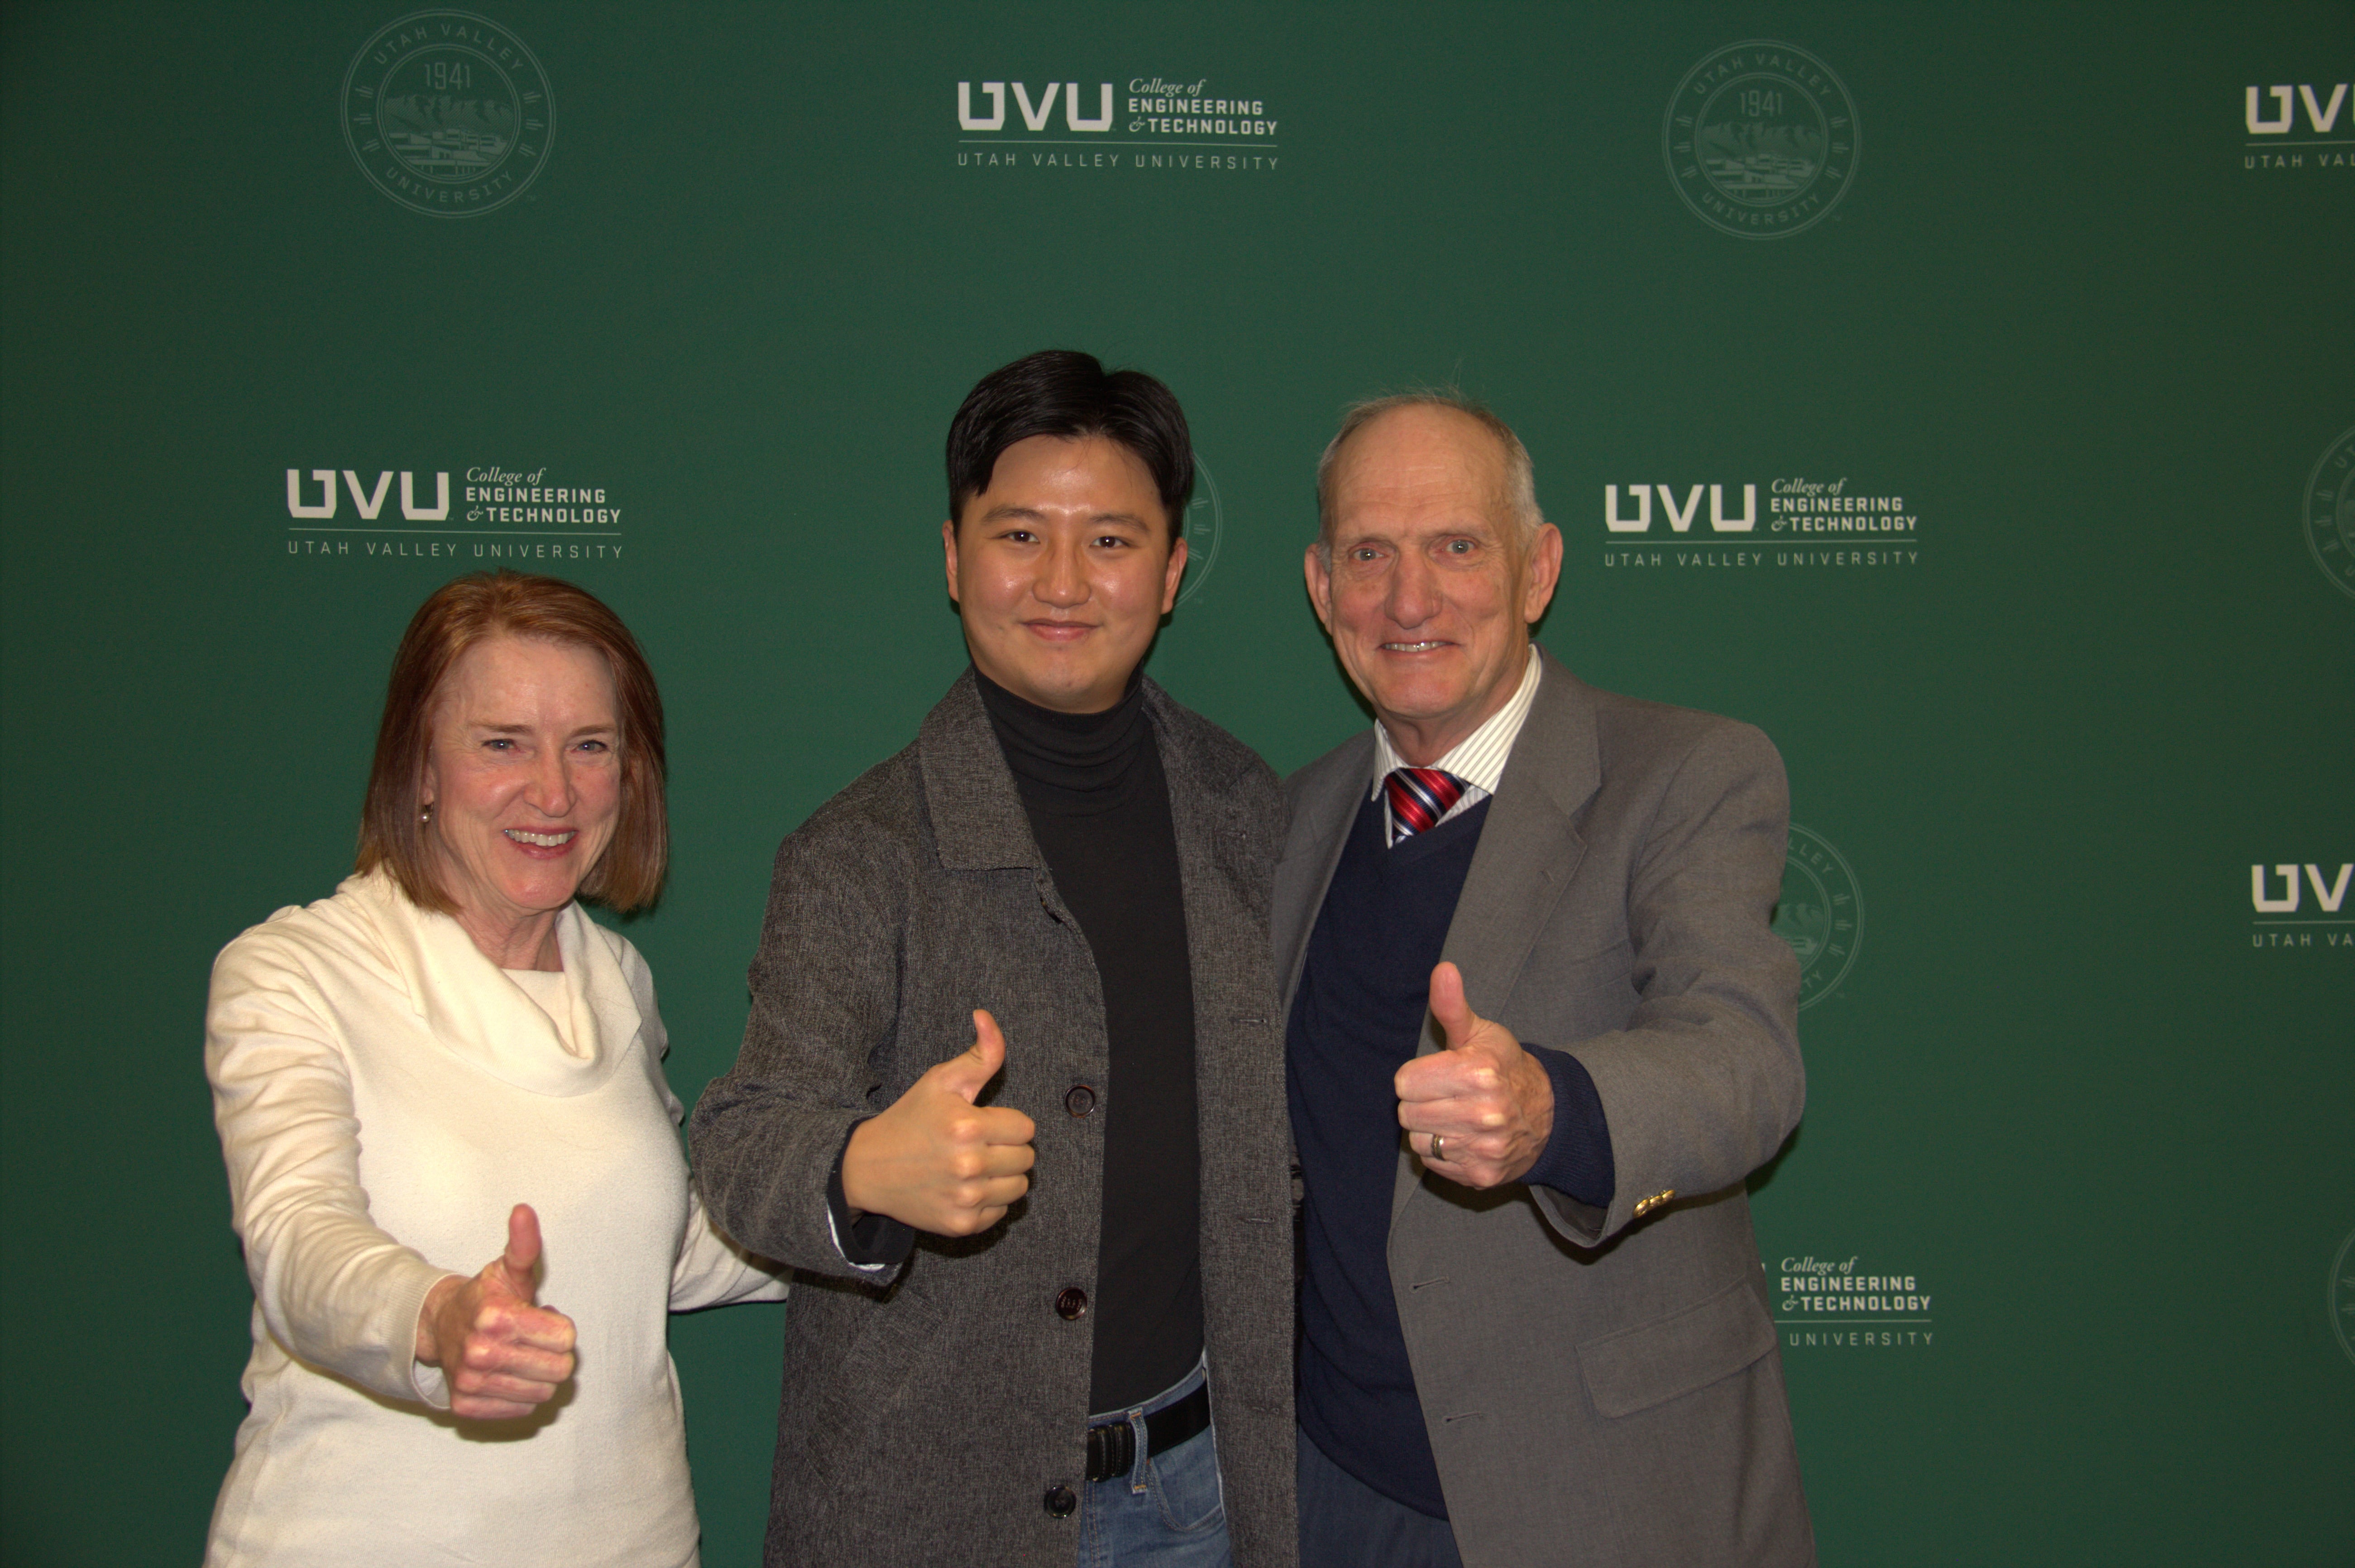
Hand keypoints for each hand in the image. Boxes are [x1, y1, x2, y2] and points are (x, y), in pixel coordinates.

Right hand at [414, 1204, 577, 1418]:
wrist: (441, 1326)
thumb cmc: (486, 1298)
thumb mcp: (508, 1269)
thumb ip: (524, 1244)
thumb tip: (523, 1210)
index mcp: (497, 1317)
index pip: (567, 1338)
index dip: (560, 1328)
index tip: (541, 1318)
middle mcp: (481, 1353)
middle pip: (559, 1369)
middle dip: (554, 1353)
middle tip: (533, 1340)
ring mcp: (472, 1383)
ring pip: (543, 1392)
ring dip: (538, 1375)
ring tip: (519, 1354)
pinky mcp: (467, 1407)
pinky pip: (522, 1410)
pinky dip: (520, 1394)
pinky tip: (506, 1374)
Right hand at [843, 1009, 1036, 1237]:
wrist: (868, 1168)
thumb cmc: (909, 1119)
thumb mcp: (941, 1080)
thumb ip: (979, 1053)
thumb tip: (986, 1016)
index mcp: (968, 1126)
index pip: (1026, 1128)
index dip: (1006, 1123)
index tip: (983, 1123)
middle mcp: (969, 1166)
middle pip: (1026, 1159)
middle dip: (1007, 1148)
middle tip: (978, 1144)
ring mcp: (965, 1199)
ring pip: (1019, 1188)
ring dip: (1002, 1176)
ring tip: (974, 1166)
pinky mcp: (960, 1225)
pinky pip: (1001, 1213)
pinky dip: (988, 1201)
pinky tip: (963, 1187)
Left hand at [1395, 962, 1553, 1189]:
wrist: (1547, 1115)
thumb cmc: (1505, 1068)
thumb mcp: (1480, 1033)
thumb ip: (1452, 1006)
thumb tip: (1442, 970)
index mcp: (1477, 1074)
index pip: (1404, 1083)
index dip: (1416, 1076)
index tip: (1438, 1074)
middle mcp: (1482, 1114)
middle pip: (1406, 1114)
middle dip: (1421, 1102)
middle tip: (1446, 1096)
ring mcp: (1483, 1148)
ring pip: (1418, 1141)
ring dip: (1430, 1129)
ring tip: (1455, 1117)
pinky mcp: (1481, 1175)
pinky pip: (1433, 1164)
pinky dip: (1443, 1152)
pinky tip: (1463, 1137)